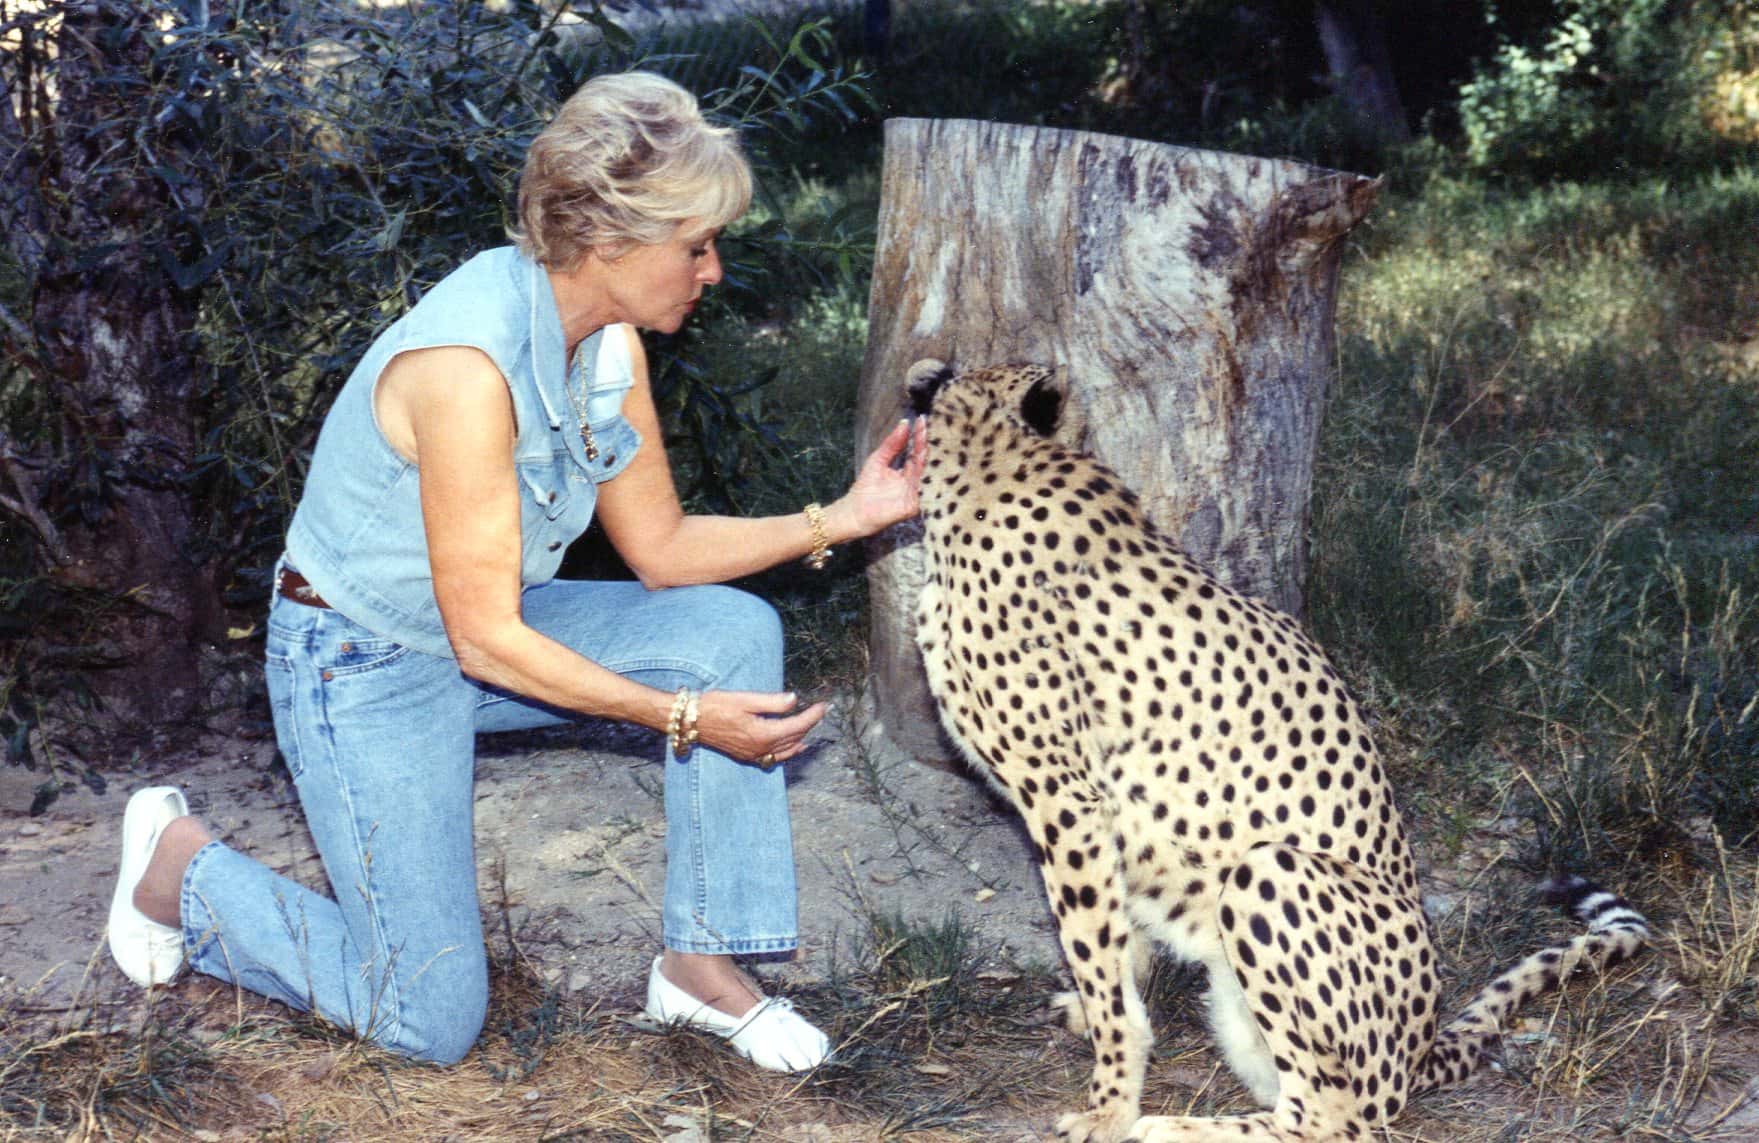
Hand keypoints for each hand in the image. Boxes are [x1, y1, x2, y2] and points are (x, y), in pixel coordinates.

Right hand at [692, 690, 826, 766]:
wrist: (692, 720)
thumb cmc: (716, 706)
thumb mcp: (745, 699)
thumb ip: (772, 702)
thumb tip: (794, 700)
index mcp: (763, 733)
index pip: (797, 725)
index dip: (813, 716)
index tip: (824, 705)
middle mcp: (761, 748)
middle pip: (794, 737)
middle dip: (810, 724)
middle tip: (821, 711)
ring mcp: (754, 755)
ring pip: (787, 750)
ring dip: (802, 738)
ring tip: (813, 726)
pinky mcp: (747, 756)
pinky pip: (775, 758)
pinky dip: (789, 752)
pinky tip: (796, 747)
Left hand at [828, 418, 928, 540]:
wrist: (854, 512)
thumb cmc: (865, 487)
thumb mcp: (879, 459)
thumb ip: (892, 443)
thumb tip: (904, 423)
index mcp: (908, 471)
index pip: (917, 451)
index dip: (919, 436)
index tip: (922, 419)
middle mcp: (915, 482)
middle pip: (924, 460)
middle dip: (926, 443)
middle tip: (928, 426)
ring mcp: (916, 494)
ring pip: (927, 472)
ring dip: (927, 456)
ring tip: (928, 439)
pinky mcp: (914, 505)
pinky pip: (923, 490)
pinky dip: (925, 476)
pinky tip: (926, 461)